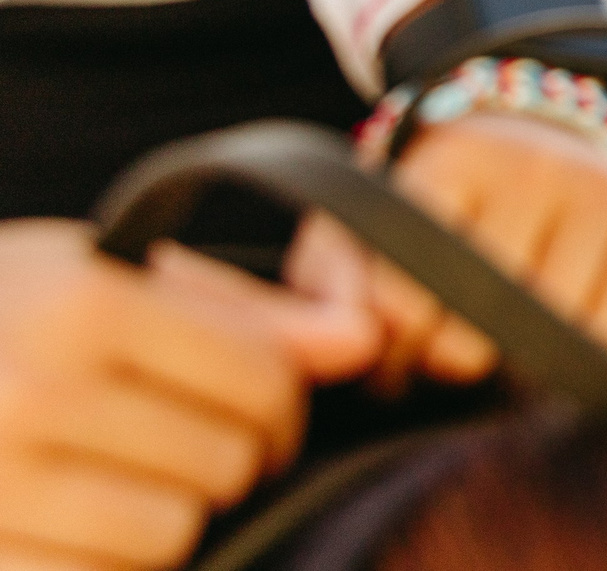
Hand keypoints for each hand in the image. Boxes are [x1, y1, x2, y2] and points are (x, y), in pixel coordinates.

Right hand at [0, 220, 377, 570]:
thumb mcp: (104, 274)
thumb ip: (243, 310)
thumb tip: (364, 339)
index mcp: (79, 308)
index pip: (264, 377)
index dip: (284, 398)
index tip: (261, 402)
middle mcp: (30, 397)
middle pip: (228, 461)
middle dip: (233, 459)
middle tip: (194, 444)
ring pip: (171, 536)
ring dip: (171, 517)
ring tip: (130, 482)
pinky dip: (109, 561)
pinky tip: (83, 524)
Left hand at [288, 111, 606, 390]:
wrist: (528, 131)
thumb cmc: (436, 203)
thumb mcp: (366, 224)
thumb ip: (334, 283)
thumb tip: (357, 344)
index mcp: (452, 159)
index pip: (411, 292)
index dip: (397, 346)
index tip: (397, 347)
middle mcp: (534, 165)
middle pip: (485, 322)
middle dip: (456, 359)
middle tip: (447, 353)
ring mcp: (599, 191)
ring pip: (557, 331)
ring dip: (524, 362)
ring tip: (502, 341)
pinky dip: (591, 349)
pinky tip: (562, 326)